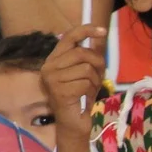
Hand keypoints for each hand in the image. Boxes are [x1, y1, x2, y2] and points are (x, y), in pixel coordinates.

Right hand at [42, 23, 107, 143]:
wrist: (73, 122)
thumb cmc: (80, 95)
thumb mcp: (89, 71)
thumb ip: (92, 53)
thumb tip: (100, 35)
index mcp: (54, 60)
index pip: (69, 37)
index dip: (86, 30)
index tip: (103, 31)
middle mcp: (49, 67)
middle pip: (82, 53)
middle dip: (97, 64)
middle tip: (98, 77)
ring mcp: (52, 80)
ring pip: (86, 69)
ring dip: (94, 80)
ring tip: (88, 89)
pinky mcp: (59, 91)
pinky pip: (85, 83)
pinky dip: (90, 91)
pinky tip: (84, 97)